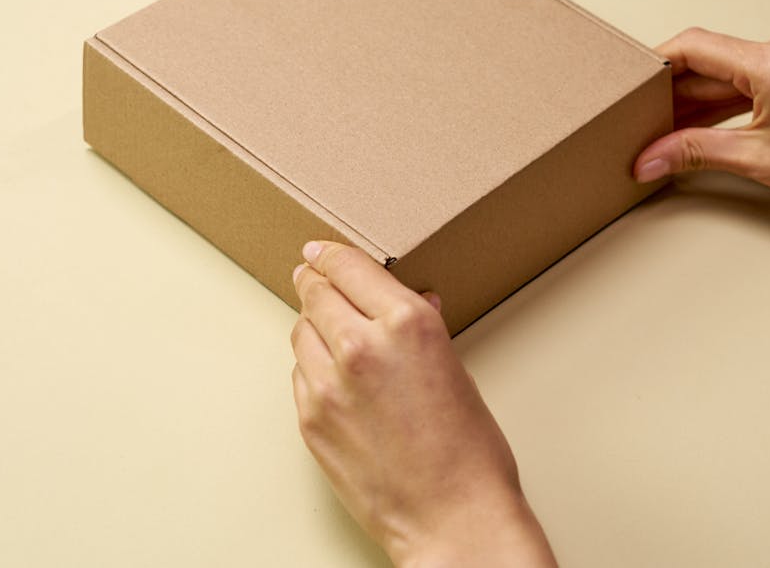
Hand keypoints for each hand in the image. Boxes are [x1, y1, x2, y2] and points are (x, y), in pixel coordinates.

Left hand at [289, 240, 555, 567]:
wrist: (451, 520)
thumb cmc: (469, 454)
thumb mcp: (457, 371)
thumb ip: (424, 330)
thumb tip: (414, 302)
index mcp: (407, 324)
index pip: (349, 266)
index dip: (329, 254)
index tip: (319, 250)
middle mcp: (362, 346)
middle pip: (315, 292)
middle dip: (314, 282)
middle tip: (313, 277)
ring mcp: (329, 385)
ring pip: (301, 332)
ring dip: (314, 326)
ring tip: (334, 334)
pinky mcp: (310, 419)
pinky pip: (300, 375)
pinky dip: (313, 368)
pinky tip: (336, 378)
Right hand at [634, 24, 769, 220]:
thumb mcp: (759, 161)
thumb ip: (694, 152)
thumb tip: (650, 158)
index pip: (694, 47)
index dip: (655, 65)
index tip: (630, 84)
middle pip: (709, 61)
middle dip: (674, 93)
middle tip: (643, 121)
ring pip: (728, 71)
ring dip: (698, 100)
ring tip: (669, 130)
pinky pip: (750, 76)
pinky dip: (726, 100)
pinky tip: (702, 124)